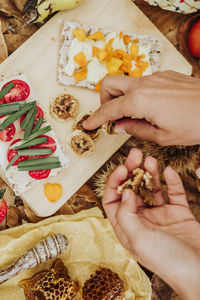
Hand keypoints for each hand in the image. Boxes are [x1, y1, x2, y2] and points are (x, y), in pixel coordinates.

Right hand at [83, 71, 199, 145]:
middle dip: (104, 99)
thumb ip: (135, 129)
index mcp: (140, 100)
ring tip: (133, 115)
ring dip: (121, 97)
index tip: (88, 125)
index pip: (108, 109)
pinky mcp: (165, 76)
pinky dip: (137, 94)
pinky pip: (142, 82)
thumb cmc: (195, 124)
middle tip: (112, 116)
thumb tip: (119, 127)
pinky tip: (149, 108)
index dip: (95, 118)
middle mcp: (144, 83)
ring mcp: (155, 77)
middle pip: (110, 83)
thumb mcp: (162, 136)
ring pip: (126, 82)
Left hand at [103, 148, 199, 298]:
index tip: (121, 169)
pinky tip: (169, 171)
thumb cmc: (168, 261)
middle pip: (132, 190)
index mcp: (128, 228)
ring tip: (150, 159)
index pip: (113, 201)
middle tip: (135, 154)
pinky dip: (172, 181)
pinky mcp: (179, 213)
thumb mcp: (139, 239)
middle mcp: (142, 220)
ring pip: (152, 188)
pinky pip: (174, 192)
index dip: (114, 183)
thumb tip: (125, 192)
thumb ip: (127, 214)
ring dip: (150, 173)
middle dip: (132, 171)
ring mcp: (161, 215)